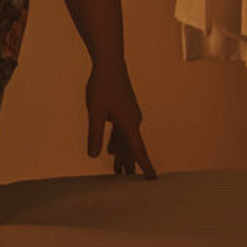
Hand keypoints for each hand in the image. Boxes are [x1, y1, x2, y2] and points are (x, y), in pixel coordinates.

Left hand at [85, 60, 156, 178]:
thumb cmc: (102, 85)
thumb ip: (95, 134)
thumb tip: (94, 155)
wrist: (109, 63)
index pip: (138, 149)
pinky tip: (110, 150)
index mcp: (129, 123)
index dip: (144, 165)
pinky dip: (117, 142)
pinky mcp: (122, 109)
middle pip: (132, 147)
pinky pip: (121, 130)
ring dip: (122, 155)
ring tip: (119, 171)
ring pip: (126, 140)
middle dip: (129, 165)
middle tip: (127, 183)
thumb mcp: (95, 112)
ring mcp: (128, 114)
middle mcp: (132, 120)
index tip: (153, 178)